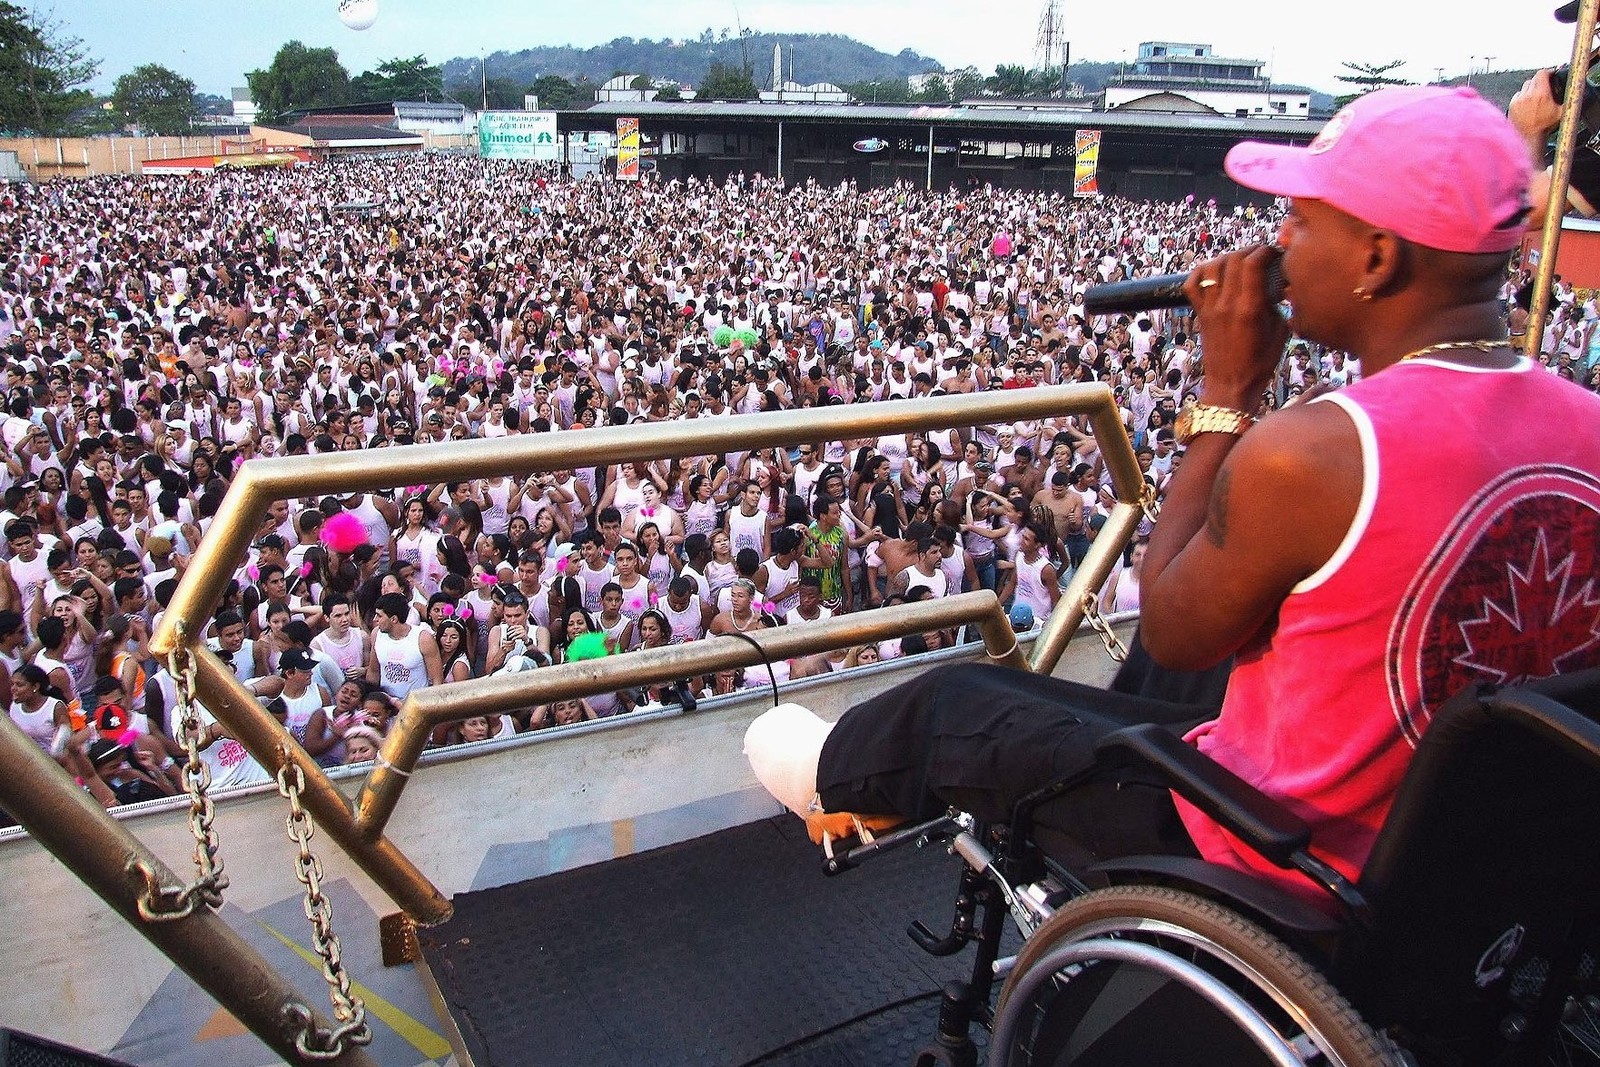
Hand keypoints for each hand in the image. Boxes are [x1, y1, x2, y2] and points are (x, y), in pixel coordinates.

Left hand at [1182, 246, 1290, 410]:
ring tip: (1241, 261)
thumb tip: (1279, 283)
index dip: (1266, 250)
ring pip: (1212, 266)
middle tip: (1261, 254)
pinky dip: (1201, 272)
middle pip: (1234, 259)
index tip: (1275, 253)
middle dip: (1251, 250)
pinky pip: (1192, 284)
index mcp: (1250, 308)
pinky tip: (1215, 273)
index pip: (1254, 263)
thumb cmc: (1260, 363)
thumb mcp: (1281, 331)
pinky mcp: (1200, 314)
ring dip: (1228, 257)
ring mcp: (1210, 308)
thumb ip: (1278, 304)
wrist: (1231, 386)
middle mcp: (1227, 304)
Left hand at [1509, 70, 1562, 148]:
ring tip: (1536, 96)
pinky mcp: (1512, 105)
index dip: (1548, 72)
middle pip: (1533, 79)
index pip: (1542, 73)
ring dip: (1531, 88)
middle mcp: (1528, 95)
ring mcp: (1518, 100)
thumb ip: (1566, 100)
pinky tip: (1528, 103)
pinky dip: (1522, 96)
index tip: (1551, 74)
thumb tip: (1572, 93)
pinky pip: (1517, 95)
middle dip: (1540, 80)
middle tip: (1545, 86)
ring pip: (1524, 86)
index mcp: (1541, 94)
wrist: (1527, 137)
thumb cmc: (1543, 127)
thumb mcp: (1561, 112)